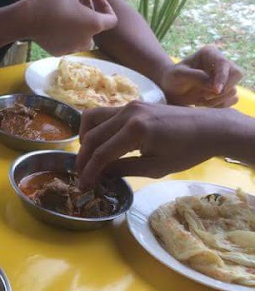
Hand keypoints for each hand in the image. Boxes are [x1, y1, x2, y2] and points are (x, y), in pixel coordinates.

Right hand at [25, 0, 117, 54]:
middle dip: (90, 15)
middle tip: (79, 2)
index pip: (112, 19)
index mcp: (94, 24)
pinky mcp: (60, 51)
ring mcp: (73, 48)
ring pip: (82, 37)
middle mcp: (87, 39)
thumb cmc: (53, 2)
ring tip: (68, 15)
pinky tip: (56, 24)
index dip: (106, 8)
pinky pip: (68, 43)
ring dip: (80, 26)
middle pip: (95, 28)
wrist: (28, 20)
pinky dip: (67, 34)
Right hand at [75, 101, 239, 187]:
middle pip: (92, 135)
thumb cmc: (187, 151)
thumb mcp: (155, 168)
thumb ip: (123, 169)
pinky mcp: (133, 104)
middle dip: (83, 158)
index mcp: (135, 130)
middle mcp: (128, 113)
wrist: (210, 128)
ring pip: (92, 118)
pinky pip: (105, 114)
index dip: (89, 172)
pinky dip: (97, 128)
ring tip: (88, 157)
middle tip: (81, 175)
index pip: (102, 153)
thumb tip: (100, 174)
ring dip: (85, 138)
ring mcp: (129, 105)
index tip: (82, 186)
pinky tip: (101, 144)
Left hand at [161, 45, 241, 107]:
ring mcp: (225, 77)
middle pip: (237, 74)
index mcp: (209, 54)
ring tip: (200, 100)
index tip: (215, 91)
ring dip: (217, 100)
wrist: (171, 90)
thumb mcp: (178, 76)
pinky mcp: (226, 90)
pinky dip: (220, 105)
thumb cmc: (172, 79)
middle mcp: (220, 63)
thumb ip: (195, 77)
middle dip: (223, 89)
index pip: (224, 64)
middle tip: (205, 97)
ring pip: (233, 90)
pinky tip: (205, 104)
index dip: (222, 78)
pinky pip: (232, 100)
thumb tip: (214, 86)